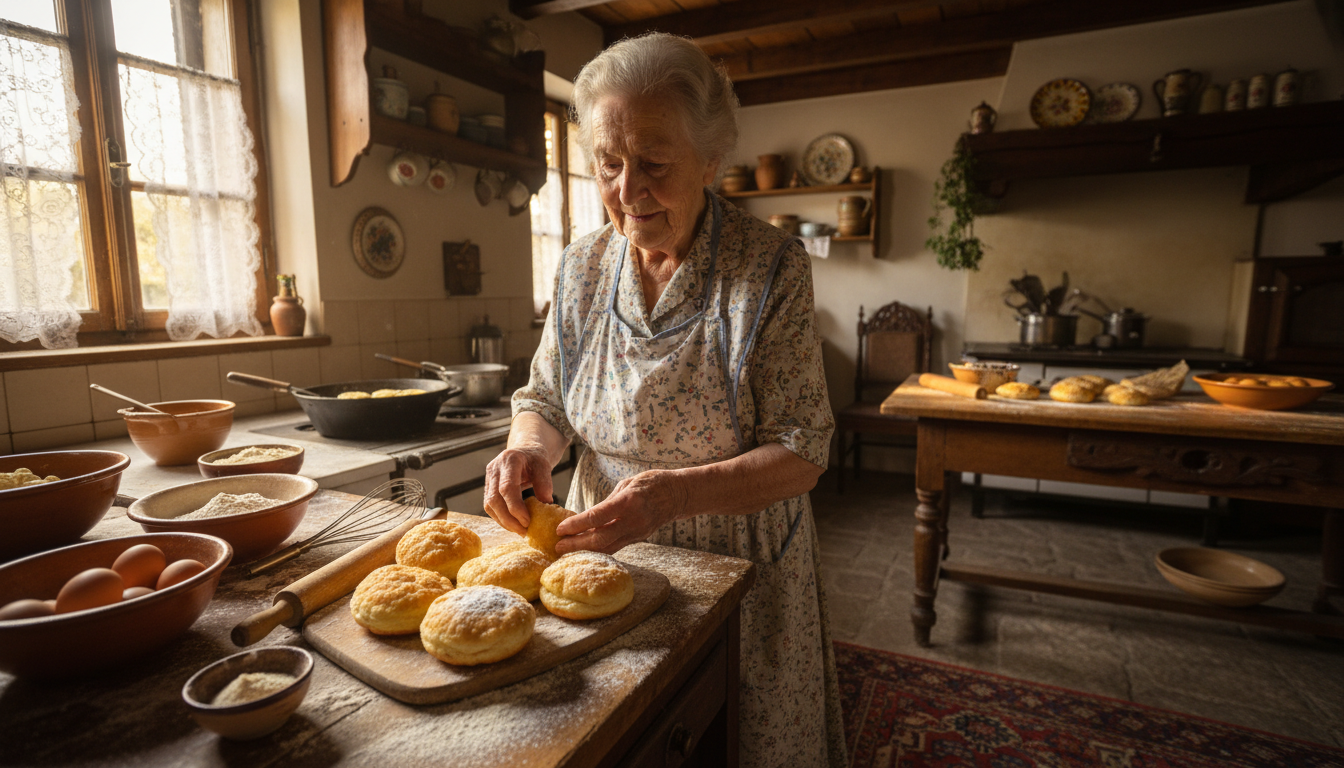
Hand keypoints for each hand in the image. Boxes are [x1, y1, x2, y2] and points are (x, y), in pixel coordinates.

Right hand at [483, 445, 554, 535]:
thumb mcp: (544, 465)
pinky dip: (501, 518)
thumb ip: (544, 482)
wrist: (524, 452)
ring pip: (489, 505)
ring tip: (520, 531)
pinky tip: (514, 525)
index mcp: (509, 460)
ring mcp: (488, 478)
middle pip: (494, 499)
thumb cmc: (535, 459)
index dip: (515, 507)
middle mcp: (495, 468)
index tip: (528, 521)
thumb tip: (546, 504)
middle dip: (509, 519)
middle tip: (524, 531)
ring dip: (504, 521)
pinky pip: (490, 507)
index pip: (507, 487)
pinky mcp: (487, 488)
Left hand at [554, 470, 686, 554]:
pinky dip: (599, 550)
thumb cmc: (651, 483)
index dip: (576, 525)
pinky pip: (616, 547)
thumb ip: (608, 502)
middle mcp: (633, 520)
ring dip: (585, 551)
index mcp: (628, 501)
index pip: (597, 517)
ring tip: (567, 551)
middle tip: (558, 546)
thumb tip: (588, 516)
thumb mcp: (627, 484)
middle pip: (600, 539)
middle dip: (576, 544)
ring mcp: (638, 532)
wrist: (678, 494)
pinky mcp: (639, 539)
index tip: (560, 529)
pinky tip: (586, 550)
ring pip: (608, 548)